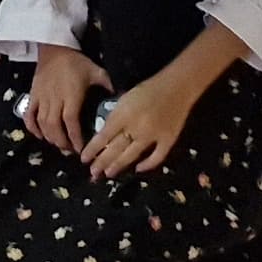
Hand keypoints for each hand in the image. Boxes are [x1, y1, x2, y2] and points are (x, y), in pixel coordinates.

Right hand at [25, 46, 108, 153]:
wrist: (55, 48)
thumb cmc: (77, 62)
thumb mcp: (97, 72)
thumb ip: (109, 85)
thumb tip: (124, 98)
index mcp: (71, 96)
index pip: (71, 122)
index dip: (75, 138)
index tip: (81, 150)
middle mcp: (55, 99)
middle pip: (55, 127)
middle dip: (62, 143)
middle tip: (71, 151)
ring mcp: (41, 98)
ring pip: (42, 124)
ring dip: (50, 138)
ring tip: (59, 145)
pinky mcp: (33, 95)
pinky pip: (29, 115)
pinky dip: (33, 128)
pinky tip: (40, 135)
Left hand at [85, 64, 209, 178]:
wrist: (177, 86)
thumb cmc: (149, 88)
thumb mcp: (125, 97)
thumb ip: (116, 115)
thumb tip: (106, 133)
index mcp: (124, 114)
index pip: (104, 136)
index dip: (93, 149)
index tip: (84, 159)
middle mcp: (136, 127)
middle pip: (115, 148)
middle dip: (102, 162)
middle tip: (93, 173)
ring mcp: (153, 135)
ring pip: (132, 155)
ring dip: (118, 165)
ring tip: (108, 174)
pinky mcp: (168, 140)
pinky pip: (157, 157)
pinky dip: (147, 165)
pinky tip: (137, 170)